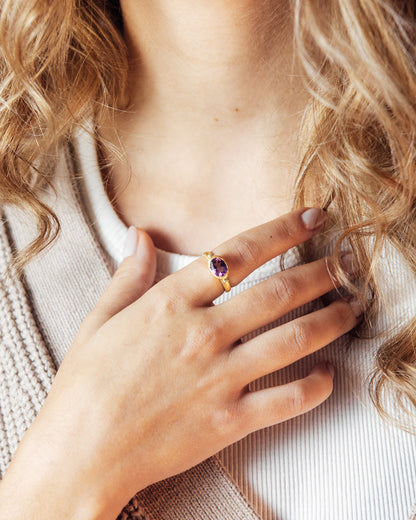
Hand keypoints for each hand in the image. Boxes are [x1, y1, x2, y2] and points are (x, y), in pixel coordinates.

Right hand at [0, 208, 359, 519]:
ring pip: (293, 340)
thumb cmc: (85, 385)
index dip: (281, 230)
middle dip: (321, 272)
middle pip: (278, 293)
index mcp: (170, 303)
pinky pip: (287, 400)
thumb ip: (128, 275)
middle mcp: (202, 334)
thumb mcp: (99, 320)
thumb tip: (140, 234)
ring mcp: (219, 378)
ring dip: (330, 320)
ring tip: (353, 307)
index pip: (239, 254)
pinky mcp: (229, 420)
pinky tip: (329, 374)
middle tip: (347, 263)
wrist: (80, 453)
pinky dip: (316, 386)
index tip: (311, 217)